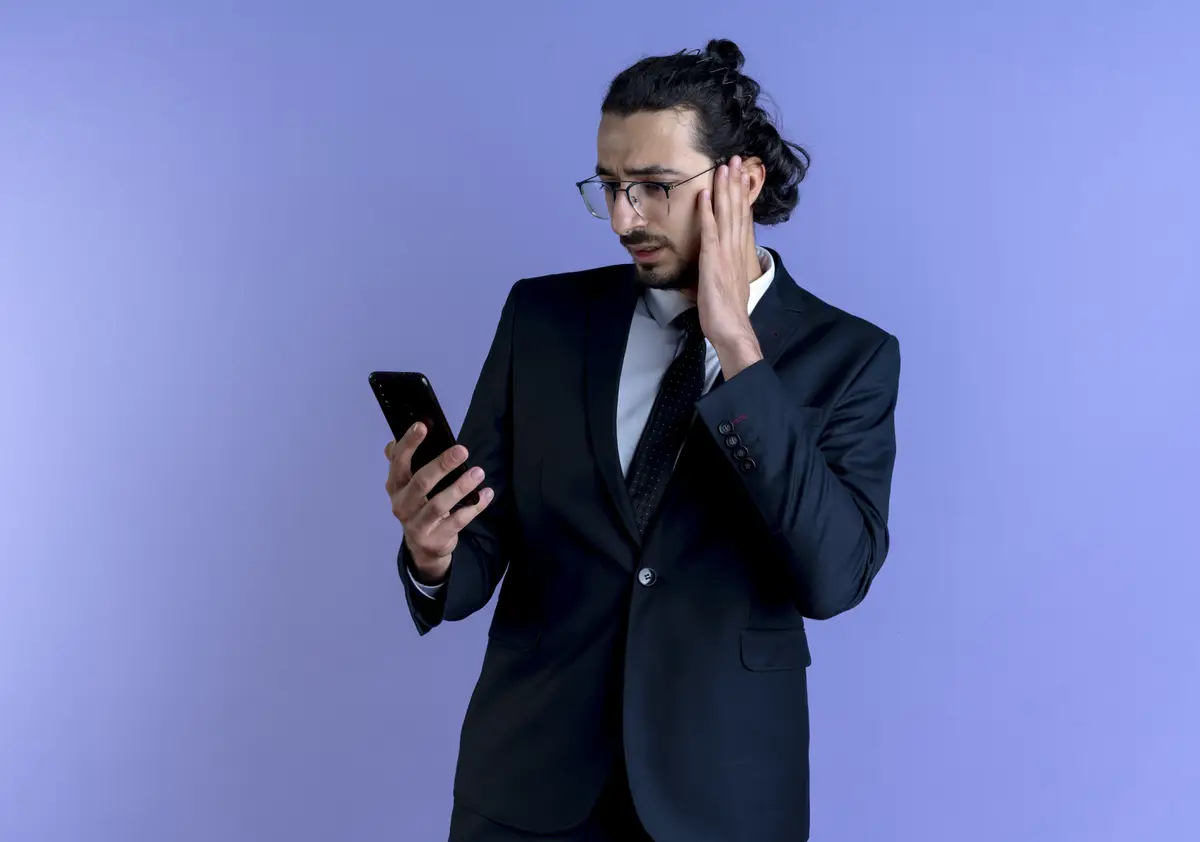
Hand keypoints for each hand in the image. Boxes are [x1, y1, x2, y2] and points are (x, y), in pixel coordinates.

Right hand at [384, 423, 492, 583]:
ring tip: (479, 473)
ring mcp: (416, 525)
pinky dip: (473, 508)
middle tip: (462, 450)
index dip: (409, 444)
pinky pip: (456, 522)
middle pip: (420, 483)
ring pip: (439, 504)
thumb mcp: (408, 486)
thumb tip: (394, 441)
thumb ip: (402, 463)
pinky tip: (486, 494)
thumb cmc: (419, 505)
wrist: (423, 546)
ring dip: (460, 487)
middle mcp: (402, 505)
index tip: (423, 425)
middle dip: (442, 465)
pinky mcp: (434, 540)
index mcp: (395, 486)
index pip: (398, 462)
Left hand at [696, 156, 763, 372]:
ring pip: (726, 214)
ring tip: (724, 167)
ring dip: (724, 190)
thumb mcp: (728, 284)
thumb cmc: (727, 312)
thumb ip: (725, 268)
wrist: (732, 328)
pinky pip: (709, 231)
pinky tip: (703, 195)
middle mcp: (735, 249)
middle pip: (737, 209)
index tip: (741, 175)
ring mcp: (725, 253)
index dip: (741, 195)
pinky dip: (707, 212)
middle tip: (736, 159)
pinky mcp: (712, 261)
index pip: (742, 218)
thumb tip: (720, 263)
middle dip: (735, 183)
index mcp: (739, 253)